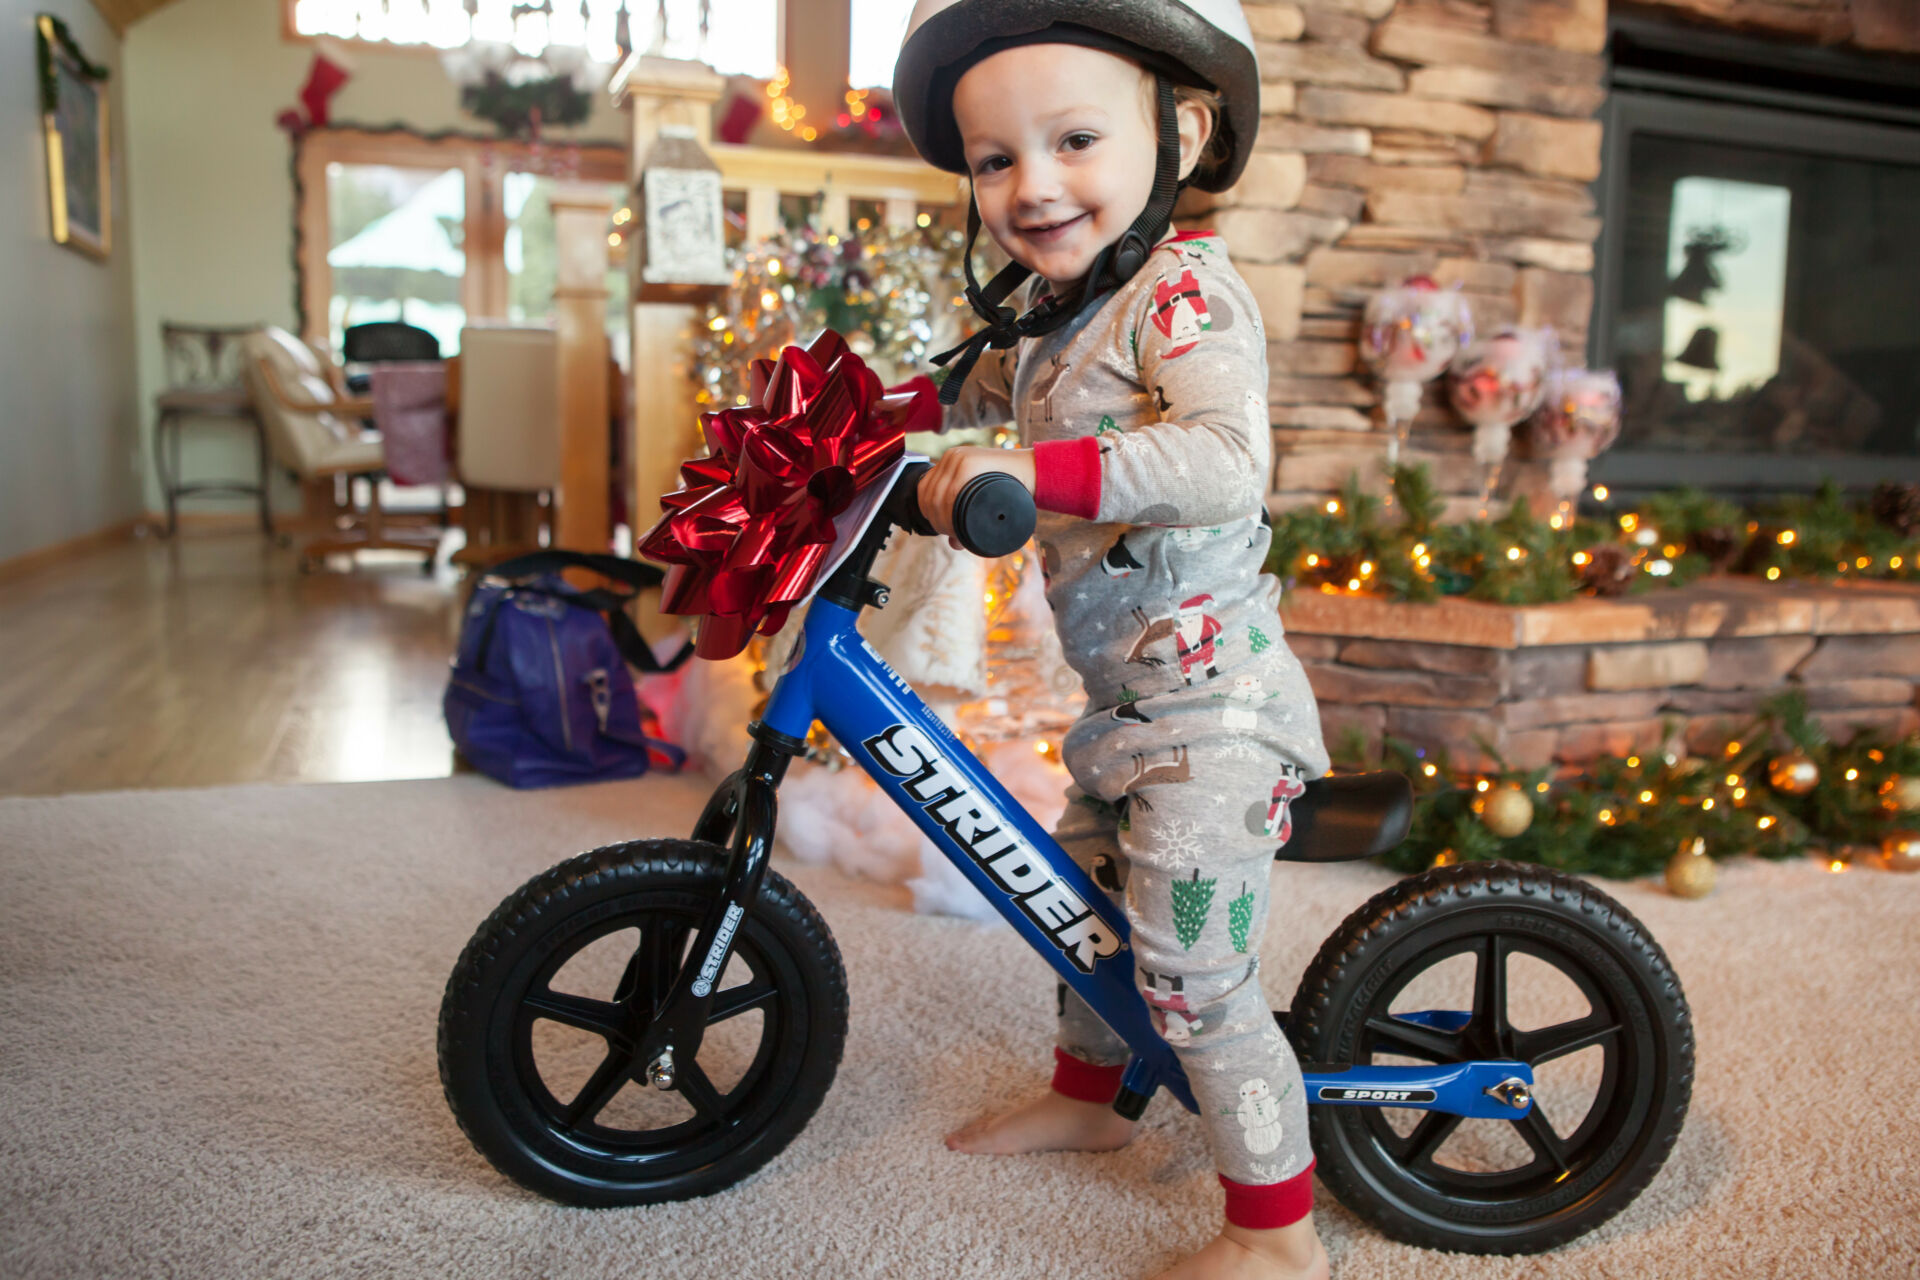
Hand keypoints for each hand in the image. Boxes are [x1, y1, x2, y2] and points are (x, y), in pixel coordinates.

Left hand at [919, 446, 1035, 547]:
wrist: (1035, 471)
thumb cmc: (1011, 489)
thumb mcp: (983, 501)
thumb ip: (966, 518)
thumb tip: (954, 544)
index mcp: (949, 461)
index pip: (924, 490)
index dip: (928, 514)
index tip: (943, 529)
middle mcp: (951, 457)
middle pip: (928, 495)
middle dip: (936, 521)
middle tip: (953, 535)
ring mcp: (959, 458)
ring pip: (936, 496)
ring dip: (942, 520)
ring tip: (957, 532)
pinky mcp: (970, 462)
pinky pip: (950, 493)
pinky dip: (949, 512)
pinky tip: (957, 523)